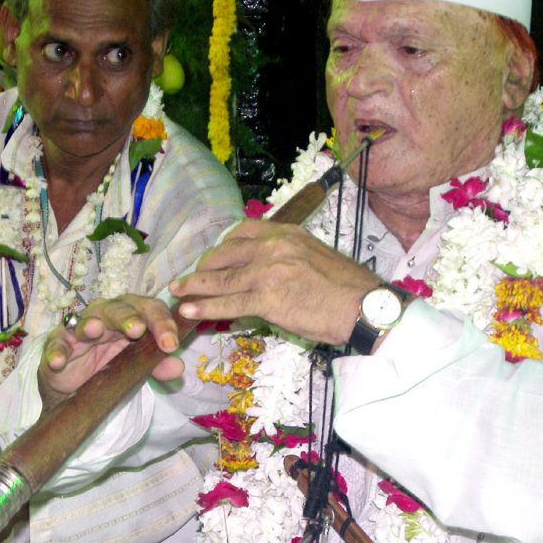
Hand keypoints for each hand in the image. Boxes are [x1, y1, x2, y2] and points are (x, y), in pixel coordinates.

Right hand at [39, 294, 183, 401]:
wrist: (77, 384)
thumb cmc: (111, 363)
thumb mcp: (136, 366)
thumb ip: (156, 365)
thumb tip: (178, 366)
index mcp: (131, 315)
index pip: (150, 310)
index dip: (162, 323)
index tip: (171, 344)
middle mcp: (106, 315)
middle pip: (119, 309)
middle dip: (128, 318)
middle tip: (137, 329)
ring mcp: (80, 328)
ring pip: (86, 320)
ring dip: (90, 325)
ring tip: (95, 330)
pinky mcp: (58, 343)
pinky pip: (57, 344)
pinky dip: (57, 352)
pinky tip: (59, 361)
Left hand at [169, 220, 381, 344]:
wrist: (365, 307)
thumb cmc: (348, 289)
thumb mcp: (316, 257)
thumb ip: (290, 257)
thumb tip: (272, 271)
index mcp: (287, 233)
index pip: (243, 231)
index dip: (222, 246)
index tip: (211, 256)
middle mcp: (274, 246)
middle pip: (226, 253)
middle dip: (204, 266)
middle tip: (189, 277)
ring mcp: (269, 271)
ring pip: (222, 279)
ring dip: (195, 286)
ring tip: (176, 292)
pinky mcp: (269, 299)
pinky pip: (229, 303)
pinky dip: (206, 306)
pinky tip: (190, 310)